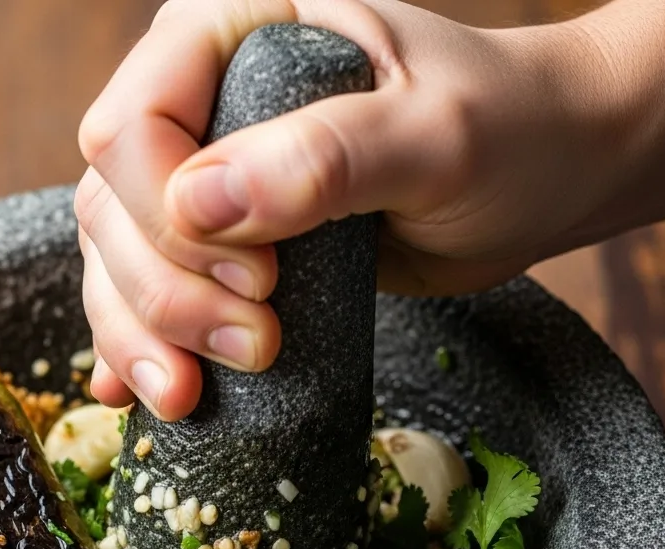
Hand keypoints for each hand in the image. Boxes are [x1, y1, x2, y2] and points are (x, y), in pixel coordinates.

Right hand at [75, 0, 624, 419]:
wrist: (550, 169)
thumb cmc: (510, 126)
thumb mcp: (435, 132)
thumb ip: (324, 158)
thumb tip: (199, 206)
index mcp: (234, 32)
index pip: (133, 126)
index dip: (168, 214)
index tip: (259, 275)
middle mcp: (201, 98)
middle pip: (114, 205)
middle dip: (163, 293)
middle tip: (252, 347)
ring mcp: (206, 174)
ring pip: (117, 259)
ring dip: (142, 335)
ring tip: (187, 397)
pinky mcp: (224, 243)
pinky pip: (149, 293)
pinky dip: (138, 345)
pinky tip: (135, 393)